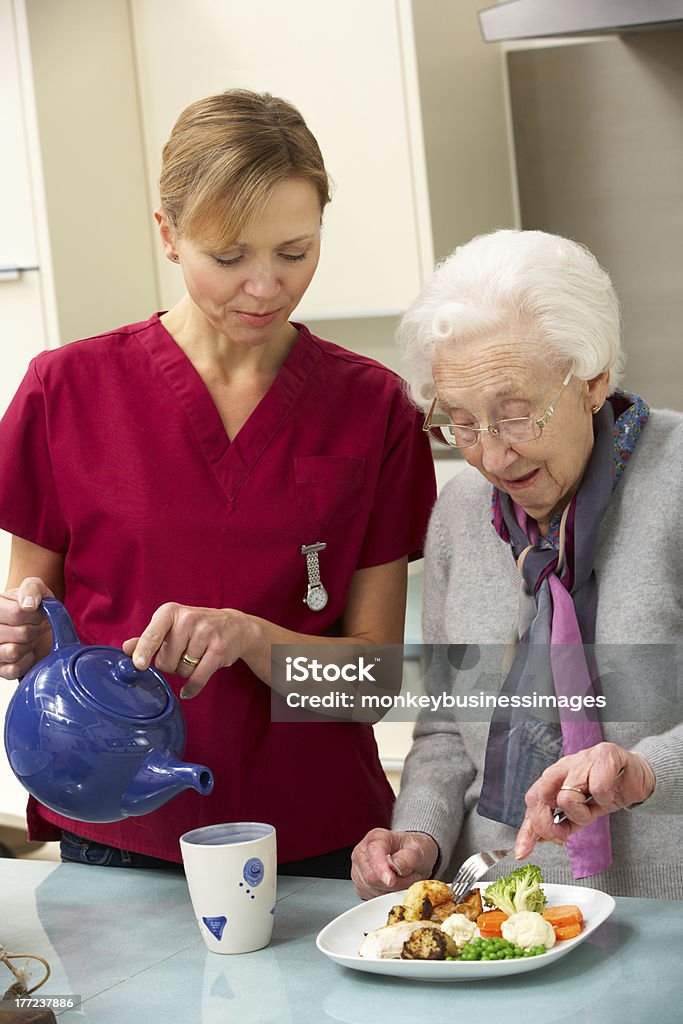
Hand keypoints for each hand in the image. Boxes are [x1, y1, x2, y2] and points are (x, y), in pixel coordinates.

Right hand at [0, 577, 53, 679]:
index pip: (17, 613)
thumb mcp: (36, 589)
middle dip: (35, 630)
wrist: (39, 625)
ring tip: (29, 638)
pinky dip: (26, 661)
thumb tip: (29, 605)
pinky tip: (26, 652)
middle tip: (36, 626)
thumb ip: (32, 588)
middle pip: (21, 634)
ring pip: (14, 652)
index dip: (35, 615)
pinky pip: (14, 669)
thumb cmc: (35, 607)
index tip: (39, 614)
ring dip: (30, 645)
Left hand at [122, 602, 260, 697]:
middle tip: (183, 653)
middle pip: (166, 660)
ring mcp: (205, 633)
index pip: (153, 634)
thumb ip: (148, 638)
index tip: (139, 664)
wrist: (235, 626)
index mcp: (170, 612)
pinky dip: (192, 687)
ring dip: (185, 671)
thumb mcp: (171, 626)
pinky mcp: (219, 649)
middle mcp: (188, 619)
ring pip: (182, 670)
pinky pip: (198, 678)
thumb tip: (125, 649)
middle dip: (172, 664)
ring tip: (196, 657)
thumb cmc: (196, 627)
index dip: (145, 651)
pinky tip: (188, 690)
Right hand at [351, 827, 438, 899]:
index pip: (373, 854)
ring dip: (393, 890)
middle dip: (394, 883)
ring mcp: (359, 871)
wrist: (413, 858)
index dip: (381, 868)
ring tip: (403, 879)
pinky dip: (388, 896)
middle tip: (410, 877)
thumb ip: (407, 858)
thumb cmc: (413, 851)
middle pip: (371, 877)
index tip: (390, 880)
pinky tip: (395, 886)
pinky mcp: (361, 887)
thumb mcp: (418, 850)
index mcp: (376, 838)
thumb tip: (396, 866)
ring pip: (373, 890)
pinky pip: (373, 898)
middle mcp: (362, 853)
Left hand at [515, 742, 655, 858]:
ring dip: (583, 813)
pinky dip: (605, 799)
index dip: (527, 829)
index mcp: (555, 778)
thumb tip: (539, 839)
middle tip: (564, 835)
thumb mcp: (581, 812)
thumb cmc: (607, 791)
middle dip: (548, 825)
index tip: (523, 852)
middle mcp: (564, 766)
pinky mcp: (605, 756)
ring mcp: (583, 759)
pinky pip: (598, 788)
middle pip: (540, 795)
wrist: (637, 776)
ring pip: (566, 797)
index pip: (533, 800)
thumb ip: (561, 823)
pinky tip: (610, 794)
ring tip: (595, 806)